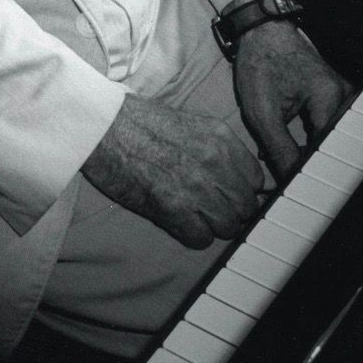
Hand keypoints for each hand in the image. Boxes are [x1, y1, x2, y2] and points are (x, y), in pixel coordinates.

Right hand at [82, 93, 263, 248]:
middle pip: (245, 206)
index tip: (233, 194)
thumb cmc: (142, 123)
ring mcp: (195, 186)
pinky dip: (193, 236)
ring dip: (214, 226)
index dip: (244, 190)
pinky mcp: (173, 208)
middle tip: (215, 210)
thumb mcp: (193, 124)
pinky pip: (201, 239)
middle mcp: (215, 161)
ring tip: (197, 217)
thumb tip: (237, 176)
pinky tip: (181, 223)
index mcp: (221, 138)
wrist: (105, 127)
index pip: (257, 179)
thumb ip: (219, 148)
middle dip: (233, 211)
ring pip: (228, 226)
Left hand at [232, 21, 353, 184]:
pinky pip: (324, 128)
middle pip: (334, 146)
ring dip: (311, 156)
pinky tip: (292, 154)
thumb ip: (279, 149)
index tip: (302, 192)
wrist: (259, 30)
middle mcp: (342, 97)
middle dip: (315, 167)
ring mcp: (337, 96)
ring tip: (293, 174)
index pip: (330, 151)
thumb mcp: (263, 112)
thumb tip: (290, 181)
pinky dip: (309, 143)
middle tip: (297, 189)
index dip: (316, 175)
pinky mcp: (328, 97)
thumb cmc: (261, 62)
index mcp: (330, 99)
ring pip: (329, 139)